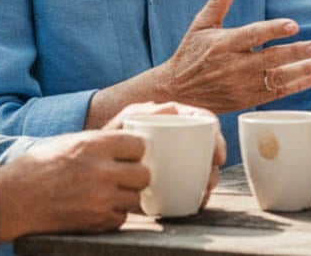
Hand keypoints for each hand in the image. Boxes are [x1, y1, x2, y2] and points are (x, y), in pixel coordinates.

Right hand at [0, 129, 148, 243]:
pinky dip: (113, 214)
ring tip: (105, 192)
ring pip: (136, 198)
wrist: (11, 199)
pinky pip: (122, 218)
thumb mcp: (75, 139)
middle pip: (143, 173)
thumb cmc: (43, 165)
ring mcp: (100, 199)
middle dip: (133, 175)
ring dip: (125, 196)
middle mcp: (100, 171)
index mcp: (93, 144)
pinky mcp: (96, 222)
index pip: (139, 145)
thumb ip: (115, 127)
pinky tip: (96, 206)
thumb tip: (155, 108)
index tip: (123, 155)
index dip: (133, 151)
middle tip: (116, 176)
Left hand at [103, 101, 226, 209]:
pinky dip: (198, 192)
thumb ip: (141, 113)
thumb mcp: (123, 124)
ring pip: (202, 166)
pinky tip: (196, 201)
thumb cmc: (107, 140)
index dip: (217, 137)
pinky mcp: (171, 176)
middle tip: (209, 181)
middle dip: (214, 165)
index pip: (204, 121)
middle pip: (207, 147)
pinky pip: (191, 183)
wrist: (93, 168)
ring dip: (209, 180)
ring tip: (203, 194)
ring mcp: (176, 157)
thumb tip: (170, 109)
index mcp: (171, 119)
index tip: (218, 157)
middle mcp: (178, 137)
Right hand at [158, 0, 310, 111]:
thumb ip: (219, 1)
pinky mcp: (246, 100)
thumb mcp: (201, 25)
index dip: (273, 30)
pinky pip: (276, 94)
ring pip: (277, 78)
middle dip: (296, 53)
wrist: (177, 91)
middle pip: (270, 59)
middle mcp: (233, 66)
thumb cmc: (190, 54)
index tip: (293, 25)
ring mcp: (241, 85)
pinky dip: (297, 86)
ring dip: (303, 70)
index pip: (253, 35)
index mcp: (223, 44)